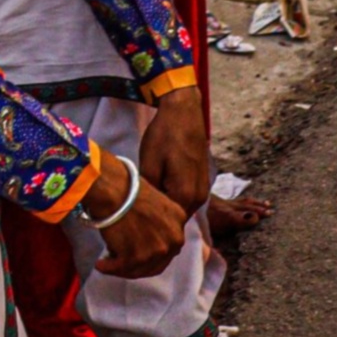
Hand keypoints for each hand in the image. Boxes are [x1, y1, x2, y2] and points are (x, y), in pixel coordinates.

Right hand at [83, 154, 190, 278]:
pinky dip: (109, 267)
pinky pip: (121, 268)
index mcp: (179, 220)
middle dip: (139, 265)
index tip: (137, 253)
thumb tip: (143, 237)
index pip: (169, 246)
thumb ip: (156, 221)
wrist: (111, 189)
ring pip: (140, 269)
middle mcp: (174, 238)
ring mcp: (157, 249)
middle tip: (121, 262)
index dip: (152, 253)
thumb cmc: (124, 188)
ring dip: (122, 268)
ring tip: (106, 263)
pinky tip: (100, 264)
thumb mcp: (153, 202)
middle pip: (157, 263)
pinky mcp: (137, 257)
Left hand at [136, 85, 211, 213]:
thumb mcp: (148, 165)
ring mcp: (203, 189)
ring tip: (144, 200)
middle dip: (158, 217)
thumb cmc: (164, 136)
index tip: (133, 220)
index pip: (168, 222)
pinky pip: (185, 198)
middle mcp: (199, 197)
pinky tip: (156, 189)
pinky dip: (172, 197)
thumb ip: (149, 193)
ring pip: (180, 208)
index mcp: (186, 195)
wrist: (183, 113)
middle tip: (135, 211)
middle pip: (176, 217)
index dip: (150, 224)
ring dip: (165, 207)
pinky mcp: (202, 181)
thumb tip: (141, 210)